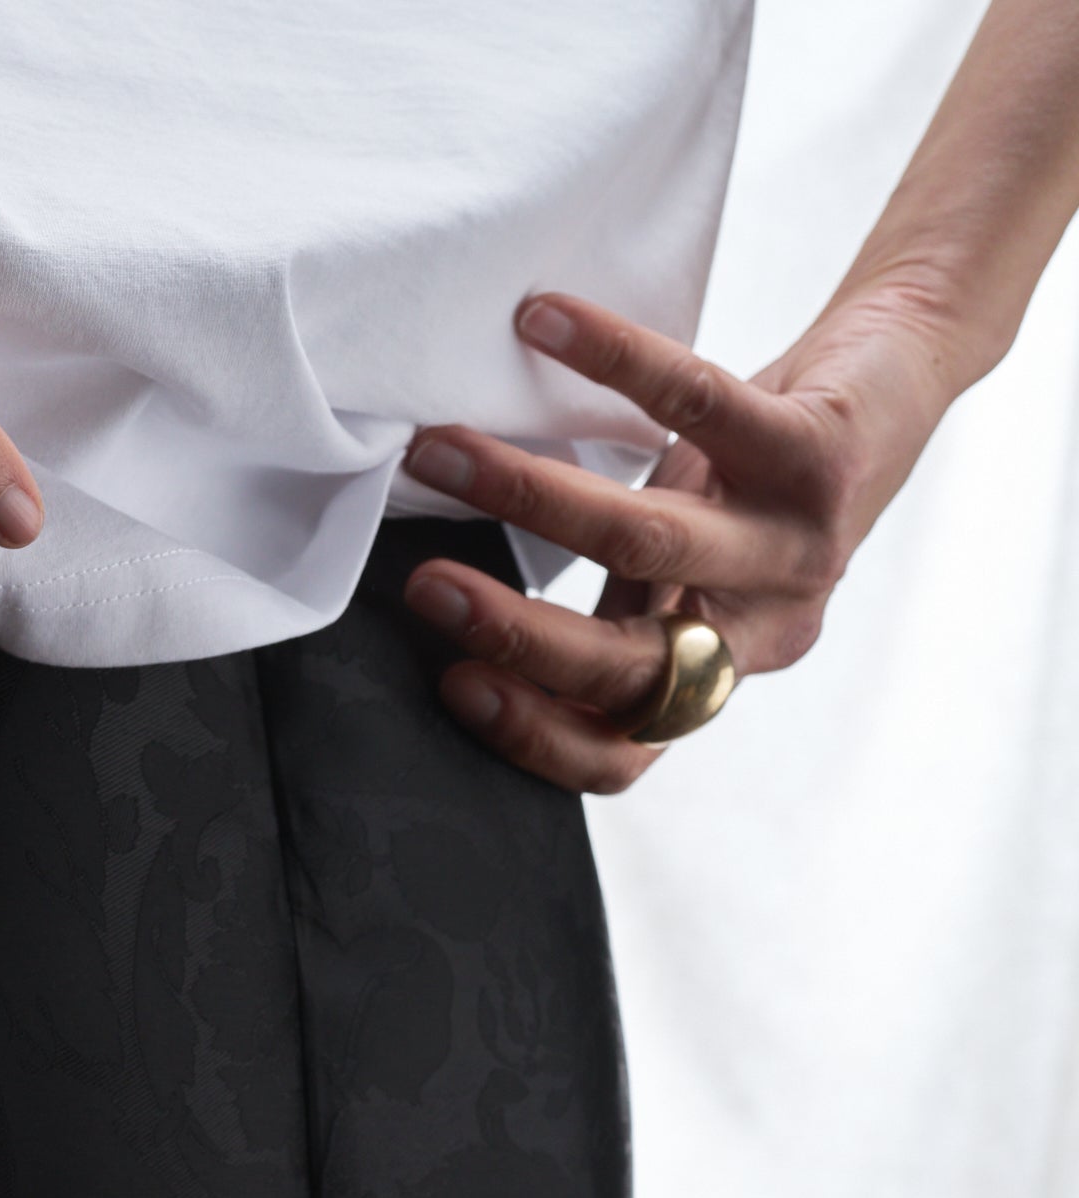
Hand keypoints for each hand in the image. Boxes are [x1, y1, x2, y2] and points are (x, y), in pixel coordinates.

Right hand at [395, 286, 960, 791]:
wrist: (893, 385)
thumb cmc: (755, 488)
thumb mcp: (681, 572)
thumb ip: (610, 610)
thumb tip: (461, 617)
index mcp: (714, 672)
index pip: (622, 753)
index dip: (532, 735)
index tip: (452, 684)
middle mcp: (763, 627)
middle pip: (626, 665)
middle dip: (513, 634)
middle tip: (425, 590)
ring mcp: (796, 544)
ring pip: (646, 539)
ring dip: (529, 497)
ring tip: (443, 453)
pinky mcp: (819, 449)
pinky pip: (695, 402)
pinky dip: (609, 359)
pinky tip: (542, 323)